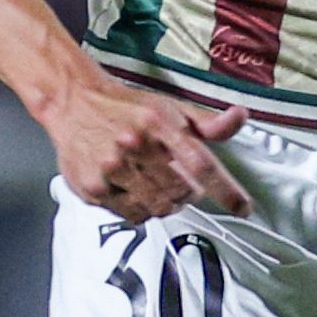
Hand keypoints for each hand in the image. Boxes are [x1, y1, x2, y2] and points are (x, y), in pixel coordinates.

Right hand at [32, 64, 249, 219]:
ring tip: (157, 188)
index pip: (201, 163)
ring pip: (157, 207)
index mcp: (160, 124)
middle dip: (189, 194)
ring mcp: (112, 168)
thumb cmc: (125, 107)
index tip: (242, 208)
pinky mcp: (94, 187)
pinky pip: (131, 214)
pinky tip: (136, 192)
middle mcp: (135, 145)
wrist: (74, 102)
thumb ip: (207, 122)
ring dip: (166, 204)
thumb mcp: (170, 108)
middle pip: (181, 192)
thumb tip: (239, 117)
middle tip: (183, 186)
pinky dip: (142, 210)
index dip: (226, 190)